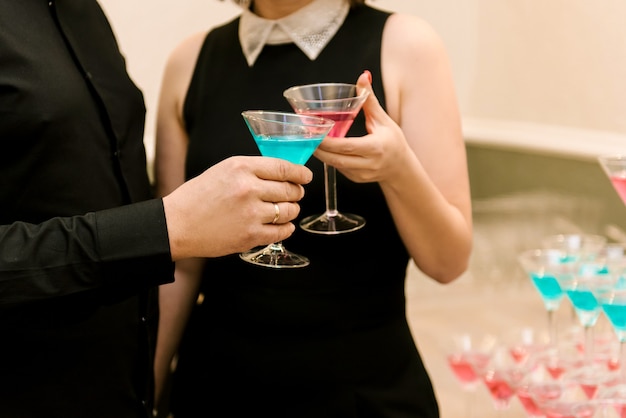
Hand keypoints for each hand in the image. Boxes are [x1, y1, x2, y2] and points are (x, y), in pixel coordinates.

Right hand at [162, 156, 311, 259]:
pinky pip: (282, 231)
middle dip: (296, 192)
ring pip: (289, 211)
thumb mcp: (223, 171)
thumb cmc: (197, 197)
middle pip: (290, 190)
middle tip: (295, 194)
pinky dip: (286, 228)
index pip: (283, 168)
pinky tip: (282, 226)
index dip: (300, 173)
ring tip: (286, 211)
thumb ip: (252, 171)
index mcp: (241, 168)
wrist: (177, 225)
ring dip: (292, 211)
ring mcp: (251, 213)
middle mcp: (249, 189)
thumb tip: (282, 174)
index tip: (306, 176)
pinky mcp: (251, 235)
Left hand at [313, 71, 410, 184]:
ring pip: (335, 164)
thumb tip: (363, 77)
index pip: (346, 146)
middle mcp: (368, 164)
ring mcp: (361, 174)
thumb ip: (369, 99)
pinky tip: (324, 148)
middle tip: (306, 134)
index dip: (327, 141)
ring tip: (311, 139)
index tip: (315, 131)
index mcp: (376, 148)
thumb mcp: (383, 120)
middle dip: (318, 147)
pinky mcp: (355, 179)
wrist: (400, 167)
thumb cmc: (393, 141)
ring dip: (322, 153)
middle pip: (336, 158)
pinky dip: (330, 158)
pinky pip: (338, 168)